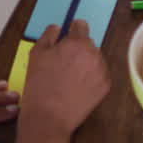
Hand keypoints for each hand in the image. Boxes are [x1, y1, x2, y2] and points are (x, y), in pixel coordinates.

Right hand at [18, 21, 110, 142]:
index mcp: (77, 42)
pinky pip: (99, 74)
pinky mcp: (105, 87)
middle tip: (63, 63)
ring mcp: (102, 71)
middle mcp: (94, 54)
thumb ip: (48, 35)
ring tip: (70, 77)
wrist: (49, 117)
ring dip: (85, 62)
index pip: (81, 25)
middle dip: (78, 48)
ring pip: (95, 59)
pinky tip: (77, 86)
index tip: (66, 38)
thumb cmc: (40, 84)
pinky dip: (91, 77)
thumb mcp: (36, 53)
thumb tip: (57, 28)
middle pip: (88, 43)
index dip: (72, 30)